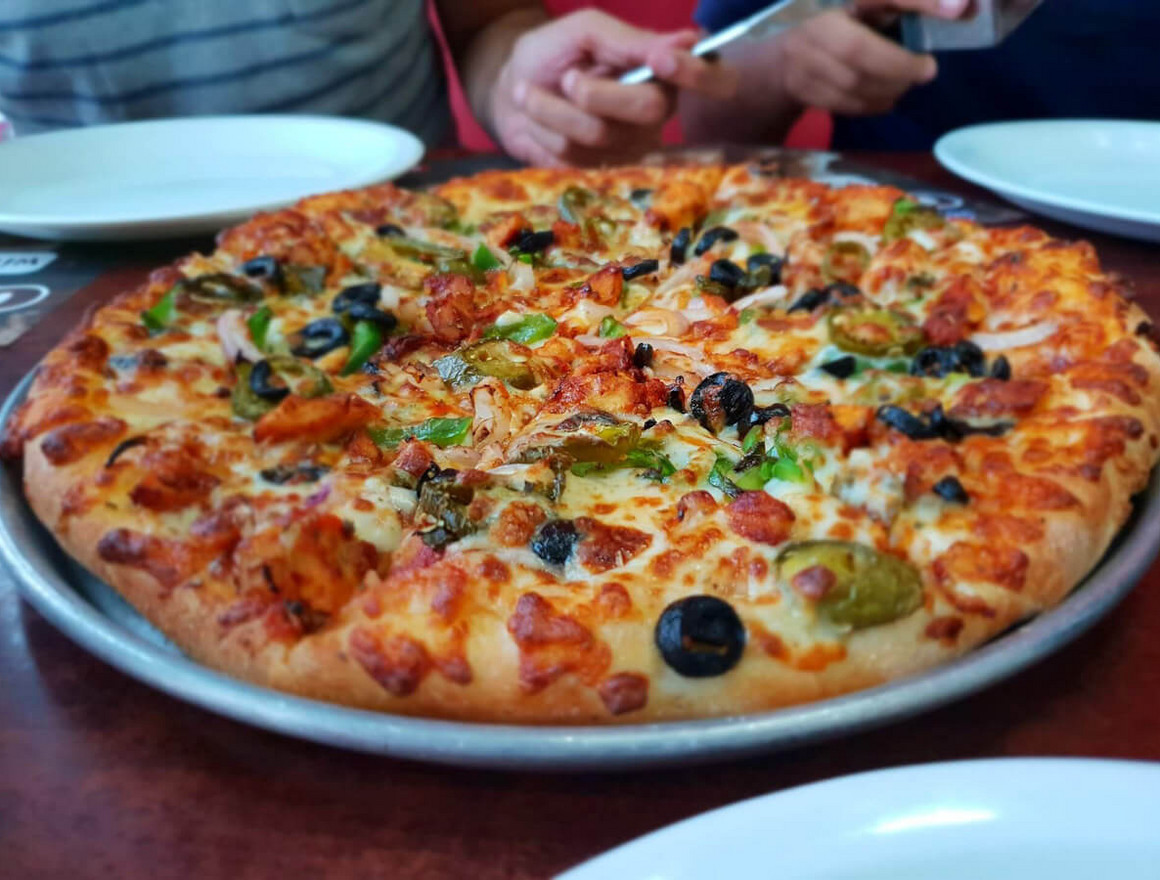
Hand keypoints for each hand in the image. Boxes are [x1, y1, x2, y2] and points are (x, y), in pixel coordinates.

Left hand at [491, 9, 736, 166]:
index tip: (661, 61)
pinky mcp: (597, 172)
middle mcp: (657, 114)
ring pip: (598, 134)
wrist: (507, 89)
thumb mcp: (587, 31)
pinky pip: (571, 155)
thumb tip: (689, 40)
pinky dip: (542, 130)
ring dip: (550, 108)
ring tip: (532, 92)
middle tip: (566, 77)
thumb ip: (631, 41)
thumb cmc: (552, 54)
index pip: (713, 79)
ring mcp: (629, 148)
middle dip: (595, 93)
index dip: (696, 73)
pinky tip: (537, 119)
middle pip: (648, 110)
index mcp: (665, 73)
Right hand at [775, 0, 969, 115]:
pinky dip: (873, 104)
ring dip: (889, 88)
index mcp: (844, 2)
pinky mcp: (803, 91)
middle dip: (899, 66)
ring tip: (906, 83)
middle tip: (927, 70)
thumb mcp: (869, 10)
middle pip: (858, 51)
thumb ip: (908, 7)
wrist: (782, 64)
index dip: (921, 0)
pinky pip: (846, 104)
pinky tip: (885, 97)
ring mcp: (805, 63)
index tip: (960, 7)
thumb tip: (964, 8)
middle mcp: (817, 28)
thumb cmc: (841, 29)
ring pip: (853, 84)